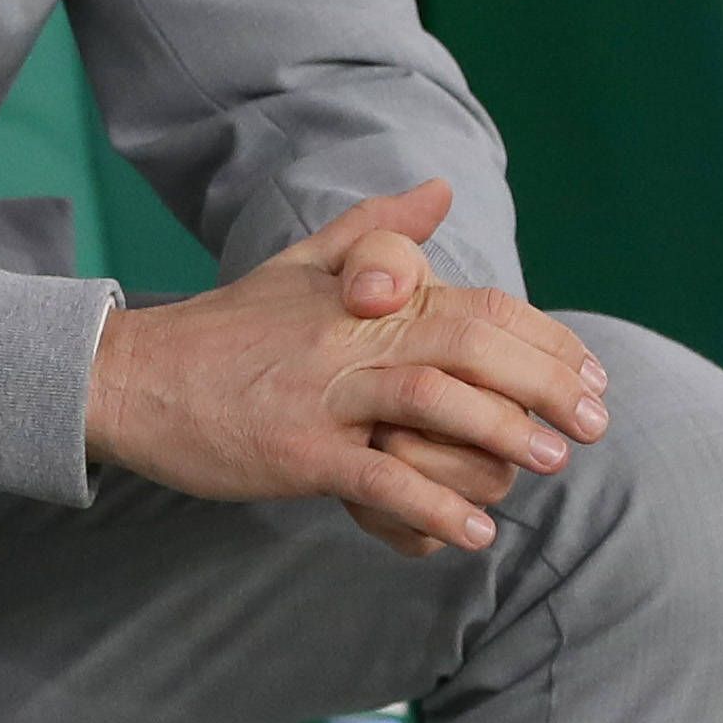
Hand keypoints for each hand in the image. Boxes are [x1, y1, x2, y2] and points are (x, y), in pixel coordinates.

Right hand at [86, 182, 609, 555]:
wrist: (128, 377)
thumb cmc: (222, 329)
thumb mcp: (297, 266)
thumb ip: (375, 233)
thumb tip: (439, 189)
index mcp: (356, 295)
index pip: (473, 303)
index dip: (544, 339)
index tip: (591, 376)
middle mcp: (345, 335)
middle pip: (468, 345)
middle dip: (544, 385)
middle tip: (593, 426)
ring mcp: (319, 393)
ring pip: (432, 403)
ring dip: (503, 439)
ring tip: (549, 467)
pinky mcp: (294, 450)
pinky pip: (379, 478)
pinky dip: (434, 507)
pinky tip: (475, 533)